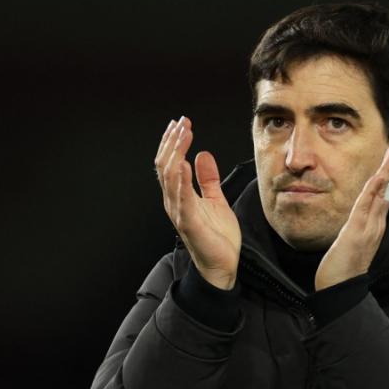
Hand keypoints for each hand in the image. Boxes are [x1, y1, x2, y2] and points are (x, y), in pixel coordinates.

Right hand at [155, 116, 240, 289]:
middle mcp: (174, 201)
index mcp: (179, 195)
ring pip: (170, 177)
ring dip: (176, 153)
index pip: (170, 163)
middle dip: (173, 142)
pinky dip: (181, 180)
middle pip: (166, 165)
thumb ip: (208, 179)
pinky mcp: (189, 223)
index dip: (174, 142)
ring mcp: (179, 212)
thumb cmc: (217, 236)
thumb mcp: (215, 199)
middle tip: (182, 123)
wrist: (222, 265)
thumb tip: (202, 154)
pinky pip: (182, 198)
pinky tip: (184, 163)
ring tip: (183, 134)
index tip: (183, 123)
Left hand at [314, 140, 388, 290]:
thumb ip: (361, 225)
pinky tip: (379, 177)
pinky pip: (366, 208)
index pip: (383, 190)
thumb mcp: (352, 241)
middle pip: (386, 186)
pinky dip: (373, 191)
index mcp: (373, 223)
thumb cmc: (342, 269)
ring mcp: (368, 227)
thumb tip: (370, 209)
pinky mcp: (357, 233)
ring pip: (380, 192)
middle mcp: (375, 222)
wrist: (341, 291)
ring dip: (388, 170)